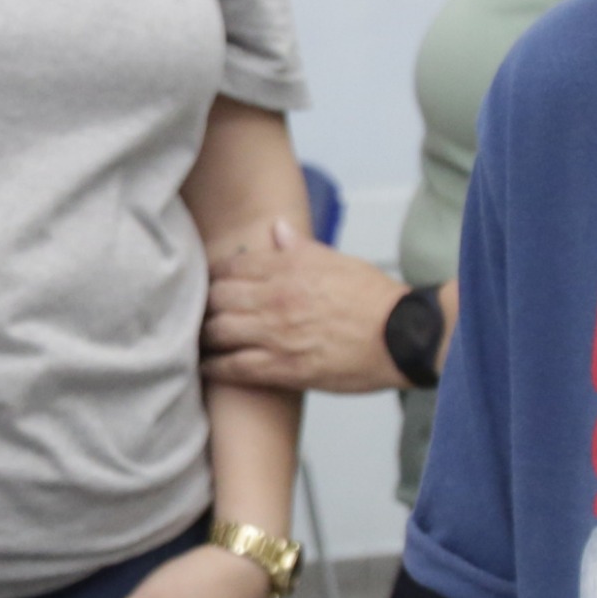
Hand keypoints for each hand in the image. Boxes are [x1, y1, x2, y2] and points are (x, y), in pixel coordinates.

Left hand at [202, 218, 410, 394]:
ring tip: (196, 339)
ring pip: (218, 331)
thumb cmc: (372, 297)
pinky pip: (234, 367)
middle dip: (202, 305)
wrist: (401, 335)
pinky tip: (204, 367)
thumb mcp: (336, 260)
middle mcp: (275, 298)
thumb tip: (276, 228)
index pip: (230, 266)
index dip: (212, 276)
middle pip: (216, 298)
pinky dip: (215, 367)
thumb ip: (300, 247)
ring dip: (203, 335)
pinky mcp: (283, 368)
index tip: (206, 283)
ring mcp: (276, 334)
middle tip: (195, 313)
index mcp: (287, 267)